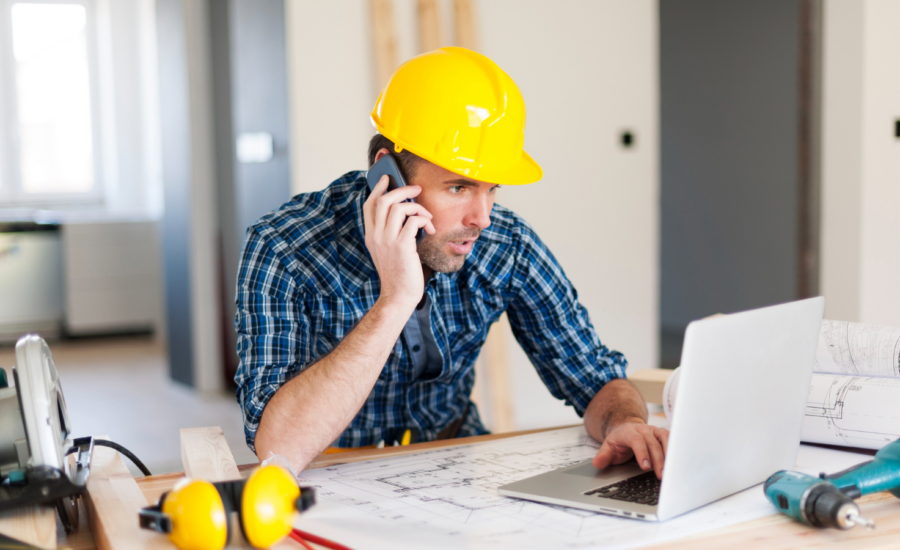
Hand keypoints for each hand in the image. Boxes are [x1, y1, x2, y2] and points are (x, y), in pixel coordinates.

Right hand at [363, 175, 435, 308]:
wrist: (398, 296)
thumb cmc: (398, 273)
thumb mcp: (388, 251)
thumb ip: (391, 233)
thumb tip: (406, 213)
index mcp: (371, 235)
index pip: (369, 205)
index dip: (378, 188)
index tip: (388, 179)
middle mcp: (376, 236)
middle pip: (384, 200)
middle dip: (402, 189)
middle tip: (416, 189)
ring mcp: (388, 241)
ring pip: (399, 207)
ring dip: (418, 207)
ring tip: (427, 217)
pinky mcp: (402, 246)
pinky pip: (413, 221)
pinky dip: (424, 220)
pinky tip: (429, 230)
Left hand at [592, 420, 669, 479]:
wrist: (627, 427)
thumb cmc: (619, 440)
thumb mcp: (608, 447)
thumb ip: (603, 456)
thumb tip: (597, 464)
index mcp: (629, 432)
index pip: (637, 441)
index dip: (642, 453)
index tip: (645, 467)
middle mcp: (644, 429)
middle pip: (653, 443)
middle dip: (658, 460)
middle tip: (661, 475)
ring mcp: (654, 431)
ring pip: (665, 440)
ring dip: (669, 456)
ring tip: (671, 471)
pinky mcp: (663, 434)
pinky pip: (672, 440)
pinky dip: (675, 450)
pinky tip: (677, 463)